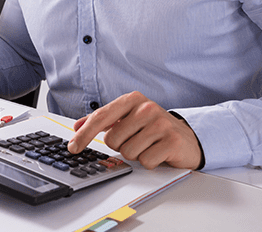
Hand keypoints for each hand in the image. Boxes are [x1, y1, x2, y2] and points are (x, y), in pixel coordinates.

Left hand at [68, 91, 202, 169]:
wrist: (187, 138)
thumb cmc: (153, 128)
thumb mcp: (128, 118)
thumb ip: (103, 120)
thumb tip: (77, 126)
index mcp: (133, 99)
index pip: (101, 117)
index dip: (84, 134)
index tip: (73, 146)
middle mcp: (146, 108)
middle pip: (113, 140)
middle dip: (121, 145)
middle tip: (136, 140)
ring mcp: (160, 124)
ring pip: (128, 152)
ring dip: (136, 154)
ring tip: (148, 145)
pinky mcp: (172, 142)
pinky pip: (145, 161)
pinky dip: (149, 162)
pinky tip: (158, 152)